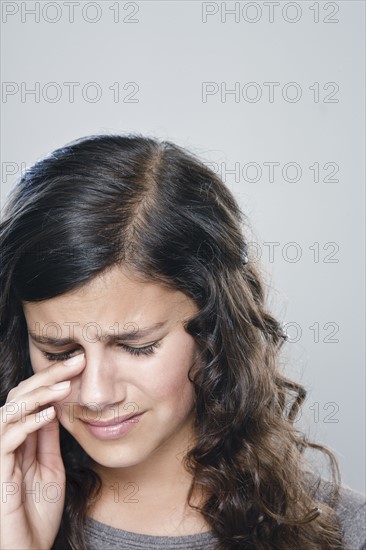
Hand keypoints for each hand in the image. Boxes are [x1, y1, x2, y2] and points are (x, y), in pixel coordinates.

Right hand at [0, 353, 85, 549]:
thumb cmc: (36, 515)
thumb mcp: (49, 468)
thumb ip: (46, 439)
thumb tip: (55, 408)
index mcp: (20, 439)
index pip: (32, 398)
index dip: (52, 378)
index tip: (80, 364)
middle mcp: (6, 442)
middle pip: (20, 396)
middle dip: (47, 376)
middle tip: (76, 362)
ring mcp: (0, 456)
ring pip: (11, 411)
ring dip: (39, 395)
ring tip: (65, 386)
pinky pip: (7, 439)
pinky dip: (29, 423)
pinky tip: (51, 414)